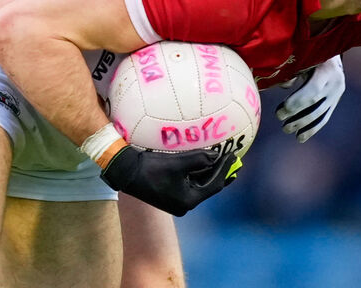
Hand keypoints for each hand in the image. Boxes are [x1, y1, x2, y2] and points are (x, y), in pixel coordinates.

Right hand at [100, 144, 239, 215]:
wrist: (126, 172)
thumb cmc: (151, 169)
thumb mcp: (178, 163)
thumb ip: (200, 159)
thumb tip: (216, 155)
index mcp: (188, 201)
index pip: (214, 185)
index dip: (225, 169)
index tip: (234, 156)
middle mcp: (184, 204)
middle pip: (209, 187)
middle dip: (221, 172)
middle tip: (234, 159)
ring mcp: (177, 200)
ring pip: (200, 184)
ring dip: (210, 171)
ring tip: (223, 159)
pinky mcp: (171, 193)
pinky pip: (191, 182)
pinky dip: (199, 172)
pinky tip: (204, 162)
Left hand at [276, 55, 344, 142]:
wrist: (331, 52)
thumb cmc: (310, 53)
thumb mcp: (303, 58)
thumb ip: (293, 71)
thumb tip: (284, 86)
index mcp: (327, 69)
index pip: (313, 91)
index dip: (297, 102)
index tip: (281, 110)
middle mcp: (336, 82)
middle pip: (315, 104)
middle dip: (297, 115)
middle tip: (280, 120)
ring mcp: (337, 94)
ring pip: (320, 114)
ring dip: (302, 125)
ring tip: (286, 129)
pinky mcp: (335, 102)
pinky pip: (324, 118)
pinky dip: (312, 129)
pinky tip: (300, 137)